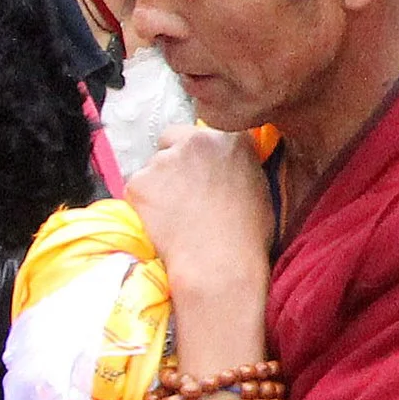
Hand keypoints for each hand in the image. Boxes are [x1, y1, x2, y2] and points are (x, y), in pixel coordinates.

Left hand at [124, 126, 274, 306]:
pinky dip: (142, 205)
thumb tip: (229, 169)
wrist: (218, 264)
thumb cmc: (247, 238)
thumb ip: (239, 168)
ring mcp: (165, 159)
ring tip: (172, 217)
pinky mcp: (139, 182)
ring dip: (157, 185)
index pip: (201, 134)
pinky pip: (136, 190)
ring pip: (152, 167)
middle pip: (170, 141)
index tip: (197, 174)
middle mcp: (197, 140)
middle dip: (172, 162)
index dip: (196, 156)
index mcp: (231, 139)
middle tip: (179, 194)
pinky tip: (159, 226)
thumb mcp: (261, 191)